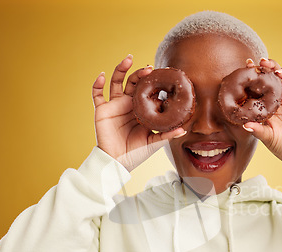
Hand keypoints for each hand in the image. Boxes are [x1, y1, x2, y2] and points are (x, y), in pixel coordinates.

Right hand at [92, 55, 185, 170]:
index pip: (147, 91)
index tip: (161, 74)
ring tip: (128, 59)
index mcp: (141, 109)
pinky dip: (97, 84)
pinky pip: (97, 94)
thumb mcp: (154, 143)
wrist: (117, 162)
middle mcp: (128, 104)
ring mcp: (115, 105)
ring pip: (116, 82)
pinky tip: (102, 75)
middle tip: (149, 68)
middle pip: (133, 82)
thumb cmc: (136, 153)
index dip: (152, 82)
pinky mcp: (102, 110)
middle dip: (140, 73)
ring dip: (121, 69)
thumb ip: (167, 134)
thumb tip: (184, 130)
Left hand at [243, 58, 281, 165]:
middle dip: (271, 65)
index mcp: (269, 101)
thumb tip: (244, 125)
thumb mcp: (266, 136)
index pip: (262, 82)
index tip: (248, 64)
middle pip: (277, 73)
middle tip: (264, 63)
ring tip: (280, 72)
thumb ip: (257, 129)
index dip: (256, 72)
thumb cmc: (279, 144)